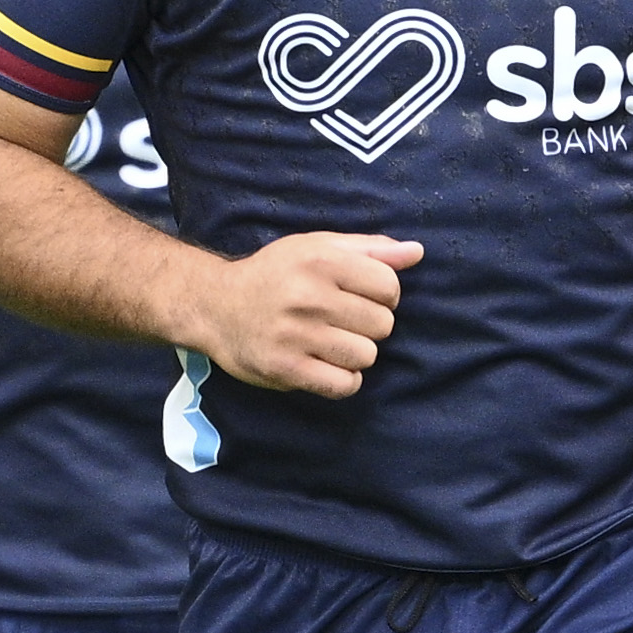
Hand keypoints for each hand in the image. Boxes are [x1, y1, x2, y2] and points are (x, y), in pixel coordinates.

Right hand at [186, 232, 419, 396]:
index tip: (361, 296)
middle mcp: (308, 296)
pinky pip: (345, 384)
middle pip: (382, 324)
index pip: (389, 286)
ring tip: (332, 342)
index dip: (383, 294)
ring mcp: (296, 335)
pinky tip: (327, 365)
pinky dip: (344, 379)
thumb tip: (416, 252)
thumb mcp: (317, 247)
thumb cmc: (275, 274)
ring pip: (366, 356)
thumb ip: (370, 249)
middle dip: (369, 324)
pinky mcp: (286, 369)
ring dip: (356, 353)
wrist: (215, 306)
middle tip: (342, 321)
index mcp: (321, 260)